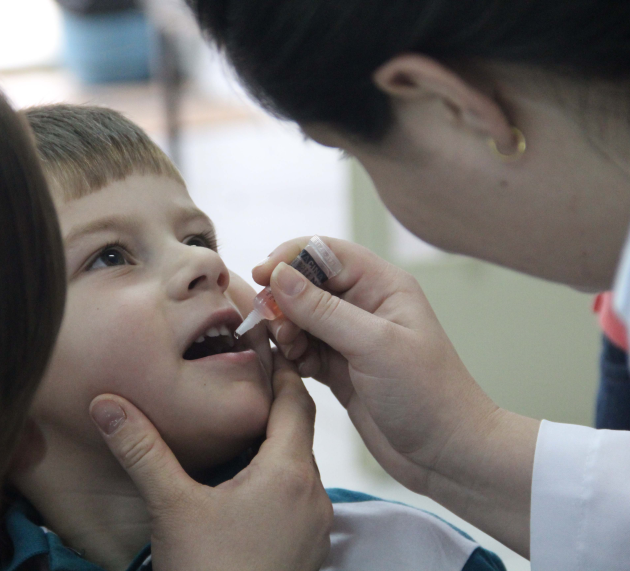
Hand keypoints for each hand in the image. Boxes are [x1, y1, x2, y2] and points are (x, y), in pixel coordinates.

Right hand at [90, 353, 332, 570]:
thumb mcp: (171, 505)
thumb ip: (142, 449)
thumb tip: (107, 404)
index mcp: (288, 473)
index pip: (295, 401)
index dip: (279, 370)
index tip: (264, 345)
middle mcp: (313, 494)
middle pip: (300, 429)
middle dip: (275, 403)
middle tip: (246, 378)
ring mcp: (316, 524)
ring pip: (300, 463)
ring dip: (276, 441)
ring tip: (242, 423)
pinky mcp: (308, 547)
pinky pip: (299, 494)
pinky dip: (278, 474)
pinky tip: (246, 480)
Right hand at [253, 236, 537, 555]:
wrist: (447, 455)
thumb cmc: (426, 395)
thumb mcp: (374, 346)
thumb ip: (324, 310)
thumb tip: (279, 275)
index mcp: (383, 286)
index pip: (327, 252)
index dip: (291, 257)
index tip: (262, 275)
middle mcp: (365, 305)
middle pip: (308, 283)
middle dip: (284, 299)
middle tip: (275, 325)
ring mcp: (350, 338)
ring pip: (301, 317)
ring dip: (286, 329)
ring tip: (290, 349)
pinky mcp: (339, 368)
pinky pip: (303, 348)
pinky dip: (292, 354)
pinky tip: (296, 367)